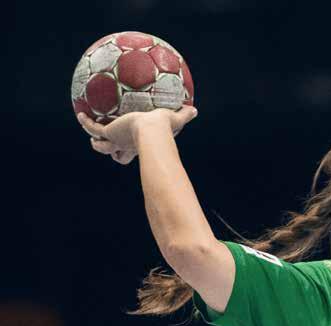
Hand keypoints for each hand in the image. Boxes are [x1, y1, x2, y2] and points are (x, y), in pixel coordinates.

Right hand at [76, 106, 197, 164]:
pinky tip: (80, 114)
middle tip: (108, 144)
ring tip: (89, 131)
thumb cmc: (163, 130)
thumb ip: (183, 115)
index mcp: (139, 145)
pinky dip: (86, 122)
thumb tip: (195, 110)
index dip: (131, 152)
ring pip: (101, 146)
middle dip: (112, 152)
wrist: (152, 132)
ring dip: (96, 142)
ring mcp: (116, 141)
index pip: (133, 152)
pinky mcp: (109, 133)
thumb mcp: (173, 119)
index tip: (131, 147)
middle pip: (116, 155)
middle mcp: (126, 146)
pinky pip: (92, 128)